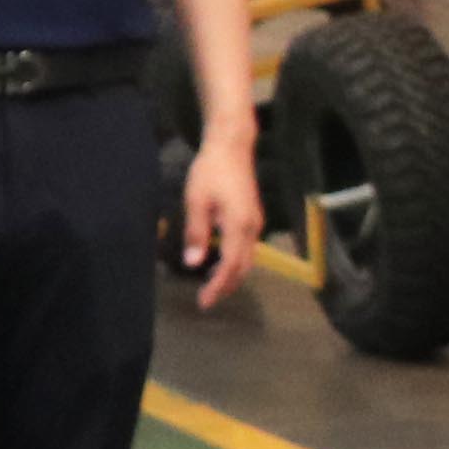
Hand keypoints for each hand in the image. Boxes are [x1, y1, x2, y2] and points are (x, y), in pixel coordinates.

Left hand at [178, 115, 267, 301]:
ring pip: (247, 259)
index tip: (204, 301)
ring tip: (211, 287)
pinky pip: (246, 248)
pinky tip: (219, 264)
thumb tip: (193, 263)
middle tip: (206, 301)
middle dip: (226, 287)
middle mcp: (252, 227)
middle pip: (243, 267)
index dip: (217, 287)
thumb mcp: (196, 201)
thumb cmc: (211, 171)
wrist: (231, 147)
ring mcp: (255, 222)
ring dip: (231, 276)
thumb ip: (196, 233)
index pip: (230, 266)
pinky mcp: (252, 217)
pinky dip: (235, 262)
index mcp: (239, 225)